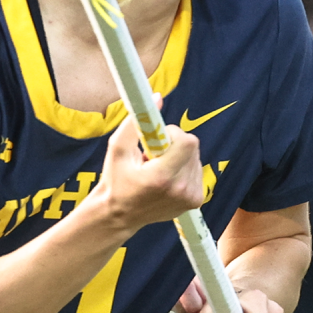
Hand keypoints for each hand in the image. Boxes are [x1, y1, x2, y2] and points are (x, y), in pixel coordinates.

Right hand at [98, 117, 204, 232]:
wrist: (119, 215)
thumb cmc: (116, 181)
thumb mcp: (116, 150)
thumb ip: (135, 123)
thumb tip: (157, 98)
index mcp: (161, 178)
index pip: (188, 142)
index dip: (173, 134)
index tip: (156, 140)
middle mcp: (180, 189)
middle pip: (192, 148)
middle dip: (174, 144)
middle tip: (153, 155)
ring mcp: (190, 197)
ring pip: (195, 158)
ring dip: (178, 157)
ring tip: (157, 169)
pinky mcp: (196, 201)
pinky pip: (196, 171)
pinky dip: (182, 169)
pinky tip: (166, 179)